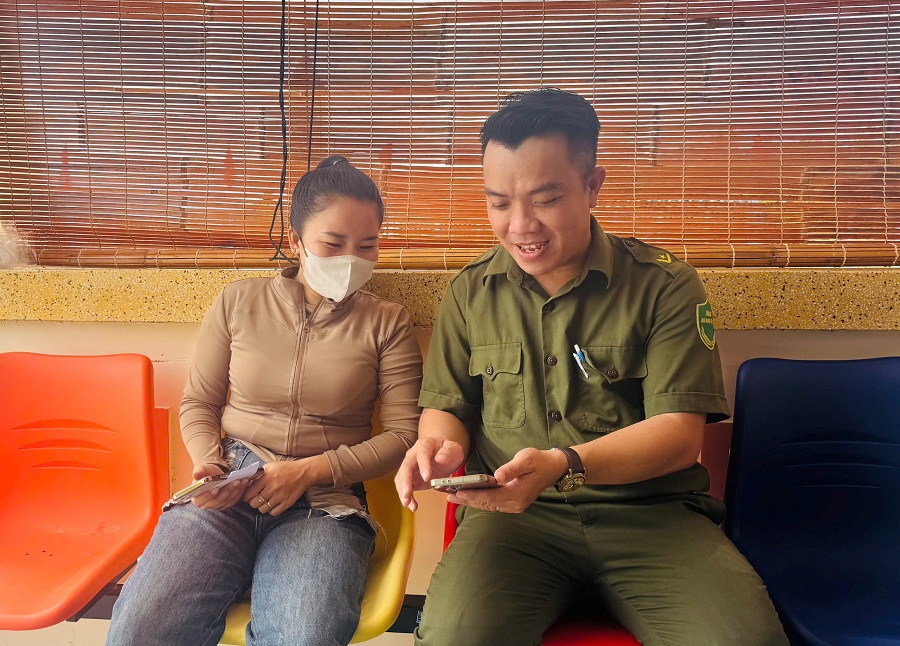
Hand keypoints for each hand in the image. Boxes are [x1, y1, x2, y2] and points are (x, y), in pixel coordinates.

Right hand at [191, 463, 251, 510]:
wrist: (214, 473)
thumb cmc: (206, 472)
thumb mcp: (201, 469)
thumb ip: (198, 471)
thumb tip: (195, 475)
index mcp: (197, 498)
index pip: (201, 500)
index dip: (208, 496)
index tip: (216, 489)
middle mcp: (207, 505)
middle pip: (217, 501)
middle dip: (228, 491)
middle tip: (236, 481)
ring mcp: (217, 506)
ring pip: (227, 500)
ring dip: (236, 490)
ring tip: (242, 481)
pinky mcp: (226, 504)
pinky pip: (234, 500)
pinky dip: (240, 492)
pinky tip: (244, 484)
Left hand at [243, 458, 323, 516]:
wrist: (304, 472)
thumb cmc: (286, 468)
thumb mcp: (270, 466)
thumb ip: (259, 474)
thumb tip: (247, 481)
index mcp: (266, 478)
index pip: (249, 493)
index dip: (246, 496)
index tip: (247, 496)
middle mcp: (272, 488)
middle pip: (254, 503)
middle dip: (253, 502)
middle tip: (256, 500)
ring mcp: (280, 497)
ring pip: (263, 509)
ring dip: (262, 507)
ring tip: (265, 502)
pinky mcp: (287, 503)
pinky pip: (274, 512)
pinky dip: (272, 510)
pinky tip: (273, 505)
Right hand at [395, 437, 465, 511]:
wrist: (443, 455)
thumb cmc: (448, 451)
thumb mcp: (454, 449)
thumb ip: (449, 452)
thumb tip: (440, 459)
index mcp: (425, 445)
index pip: (422, 454)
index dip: (423, 465)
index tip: (427, 478)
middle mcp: (413, 455)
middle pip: (406, 467)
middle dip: (405, 481)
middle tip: (407, 493)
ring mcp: (409, 467)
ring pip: (401, 478)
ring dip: (403, 491)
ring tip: (408, 503)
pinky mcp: (410, 478)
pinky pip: (404, 487)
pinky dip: (407, 497)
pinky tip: (412, 505)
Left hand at [450, 448, 567, 513]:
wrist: (554, 468)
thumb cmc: (539, 461)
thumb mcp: (526, 459)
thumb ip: (511, 468)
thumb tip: (497, 476)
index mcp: (516, 495)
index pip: (489, 497)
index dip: (471, 495)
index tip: (456, 492)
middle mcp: (514, 504)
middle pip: (486, 504)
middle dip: (467, 500)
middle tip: (448, 495)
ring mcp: (514, 506)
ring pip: (488, 505)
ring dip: (471, 501)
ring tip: (454, 495)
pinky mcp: (513, 503)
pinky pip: (493, 504)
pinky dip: (480, 500)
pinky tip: (469, 495)